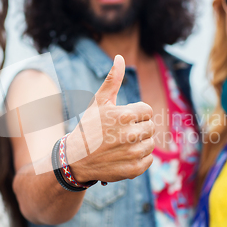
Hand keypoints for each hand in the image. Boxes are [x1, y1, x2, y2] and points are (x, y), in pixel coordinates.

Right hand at [66, 55, 154, 182]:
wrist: (75, 159)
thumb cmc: (88, 128)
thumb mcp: (98, 102)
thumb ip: (113, 80)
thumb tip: (120, 57)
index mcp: (124, 115)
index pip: (148, 111)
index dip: (136, 115)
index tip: (121, 120)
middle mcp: (130, 134)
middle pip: (151, 127)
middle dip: (138, 129)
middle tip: (120, 134)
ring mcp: (132, 153)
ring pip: (150, 144)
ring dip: (139, 144)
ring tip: (121, 145)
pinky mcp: (134, 169)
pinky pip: (148, 160)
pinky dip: (139, 159)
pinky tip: (123, 156)